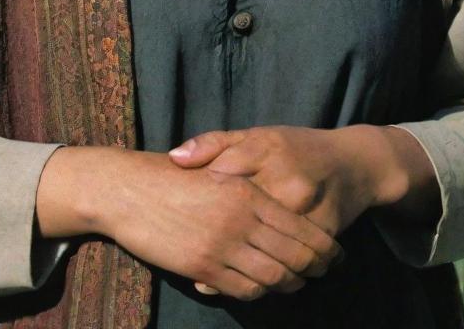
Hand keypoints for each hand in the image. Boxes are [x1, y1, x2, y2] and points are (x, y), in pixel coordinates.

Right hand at [36, 146, 342, 301]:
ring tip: (297, 283)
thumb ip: (247, 192)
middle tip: (324, 274)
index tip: (335, 255)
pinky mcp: (201, 266)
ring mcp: (221, 245)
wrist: (128, 189)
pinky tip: (261, 287)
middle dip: (315, 269)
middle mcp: (240, 219)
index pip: (299, 227)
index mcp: (246, 192)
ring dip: (289, 284)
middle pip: (294, 256)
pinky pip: (242, 288)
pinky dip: (258, 292)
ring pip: (273, 277)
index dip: (324, 247)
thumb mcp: (216, 171)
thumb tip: (280, 211)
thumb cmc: (171, 177)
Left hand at [168, 125, 438, 292]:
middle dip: (211, 234)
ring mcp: (307, 206)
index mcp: (266, 147)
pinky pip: (290, 259)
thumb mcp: (255, 136)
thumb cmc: (294, 148)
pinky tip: (244, 281)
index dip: (197, 192)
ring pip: (264, 243)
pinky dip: (266, 274)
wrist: (353, 163)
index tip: (178, 207)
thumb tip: (174, 157)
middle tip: (185, 246)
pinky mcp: (325, 230)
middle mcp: (286, 176)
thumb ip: (214, 144)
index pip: (222, 172)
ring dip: (235, 262)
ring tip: (207, 271)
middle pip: (240, 214)